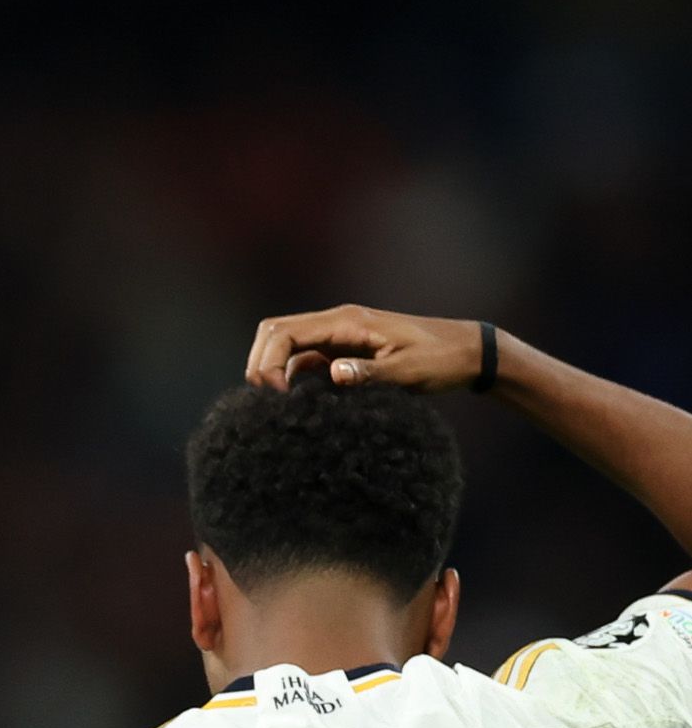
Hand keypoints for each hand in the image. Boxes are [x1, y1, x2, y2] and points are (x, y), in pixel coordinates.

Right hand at [245, 304, 488, 392]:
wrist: (467, 352)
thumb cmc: (441, 359)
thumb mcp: (408, 370)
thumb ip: (368, 373)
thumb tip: (330, 373)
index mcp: (347, 322)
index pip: (283, 333)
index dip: (267, 362)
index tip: (276, 396)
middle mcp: (336, 323)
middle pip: (274, 333)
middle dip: (260, 364)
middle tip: (268, 401)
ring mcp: (338, 336)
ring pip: (285, 345)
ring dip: (275, 371)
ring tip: (285, 405)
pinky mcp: (343, 350)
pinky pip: (305, 359)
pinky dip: (295, 378)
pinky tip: (307, 402)